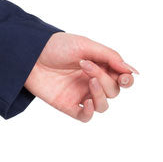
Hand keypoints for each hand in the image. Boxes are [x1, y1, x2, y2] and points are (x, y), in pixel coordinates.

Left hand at [23, 32, 138, 121]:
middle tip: (86, 65)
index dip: (127, 80)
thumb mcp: (85, 45)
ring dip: (101, 94)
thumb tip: (133, 71)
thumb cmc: (55, 46)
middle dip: (104, 78)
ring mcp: (81, 94)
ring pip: (104, 105)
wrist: (29, 54)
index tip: (124, 77)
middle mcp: (92, 81)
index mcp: (99, 66)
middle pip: (113, 90)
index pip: (122, 79)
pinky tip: (87, 102)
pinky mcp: (68, 105)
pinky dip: (90, 112)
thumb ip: (110, 57)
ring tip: (88, 80)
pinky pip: (86, 116)